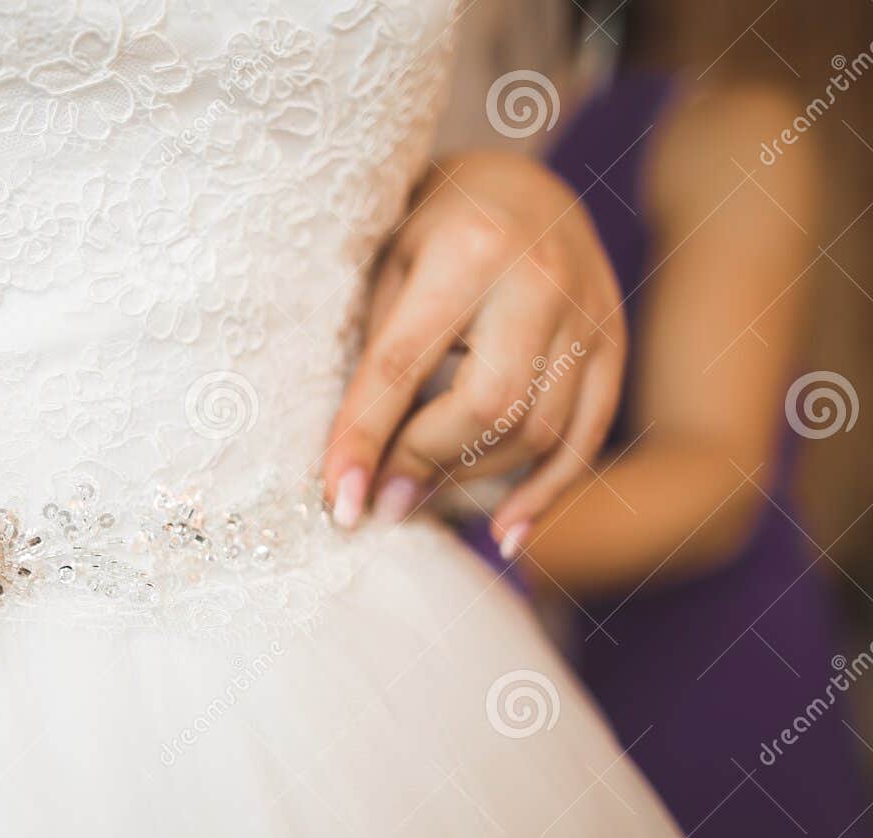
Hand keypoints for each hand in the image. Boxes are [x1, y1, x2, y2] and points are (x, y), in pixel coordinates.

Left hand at [321, 151, 625, 557]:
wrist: (515, 184)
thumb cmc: (426, 230)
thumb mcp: (385, 267)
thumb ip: (378, 358)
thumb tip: (354, 474)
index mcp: (469, 248)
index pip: (403, 365)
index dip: (365, 440)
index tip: (340, 503)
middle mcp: (541, 278)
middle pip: (489, 407)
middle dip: (426, 464)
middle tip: (381, 503)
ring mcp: (590, 311)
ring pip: (539, 432)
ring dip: (473, 482)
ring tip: (419, 501)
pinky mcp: (615, 340)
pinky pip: (588, 437)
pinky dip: (546, 494)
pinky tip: (506, 535)